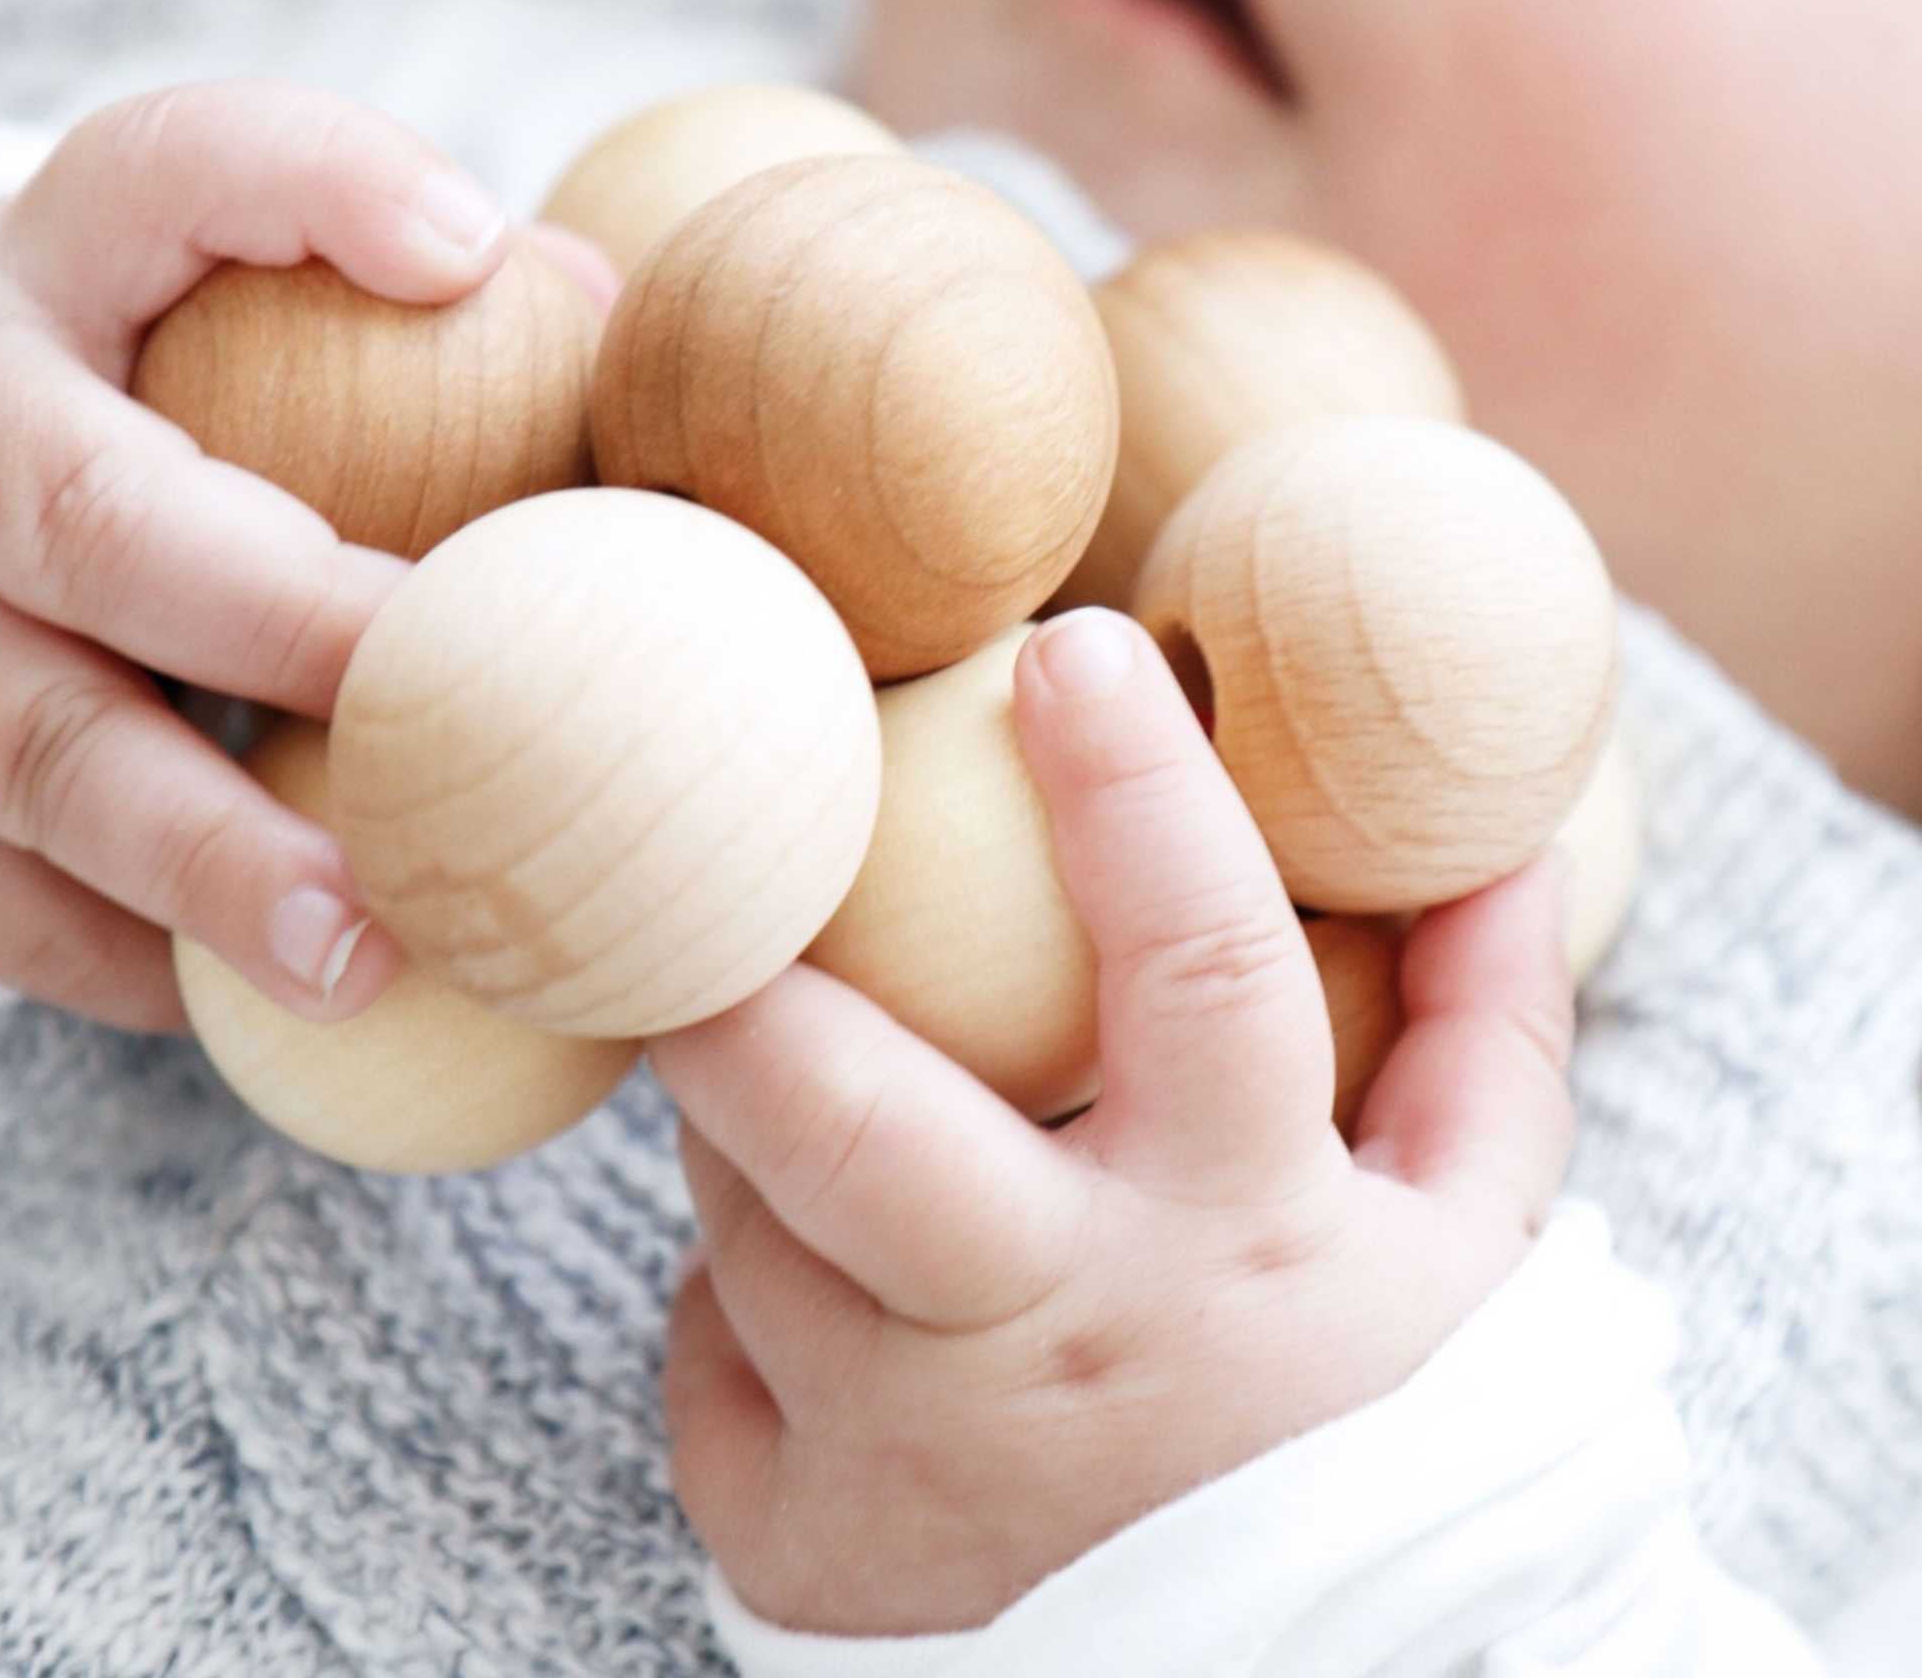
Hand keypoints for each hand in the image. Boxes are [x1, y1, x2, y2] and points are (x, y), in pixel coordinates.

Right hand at [0, 81, 605, 1030]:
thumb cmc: (178, 375)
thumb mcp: (268, 285)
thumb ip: (448, 304)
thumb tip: (634, 337)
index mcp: (72, 261)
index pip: (166, 170)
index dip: (305, 192)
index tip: (469, 249)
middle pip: (83, 516)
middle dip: (273, 624)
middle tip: (448, 717)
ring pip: (21, 741)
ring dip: (202, 859)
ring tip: (366, 956)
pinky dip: (121, 953)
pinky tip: (255, 1004)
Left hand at [651, 607, 1575, 1637]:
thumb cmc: (1380, 1424)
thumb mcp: (1467, 1232)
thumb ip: (1481, 1029)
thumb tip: (1491, 841)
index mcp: (1246, 1236)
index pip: (1207, 967)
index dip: (1139, 790)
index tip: (1069, 645)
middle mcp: (1064, 1349)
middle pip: (850, 1126)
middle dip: (746, 980)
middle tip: (704, 869)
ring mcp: (913, 1465)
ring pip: (746, 1215)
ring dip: (749, 1105)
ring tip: (807, 1063)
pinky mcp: (805, 1551)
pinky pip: (710, 1359)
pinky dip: (742, 1297)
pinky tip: (823, 1288)